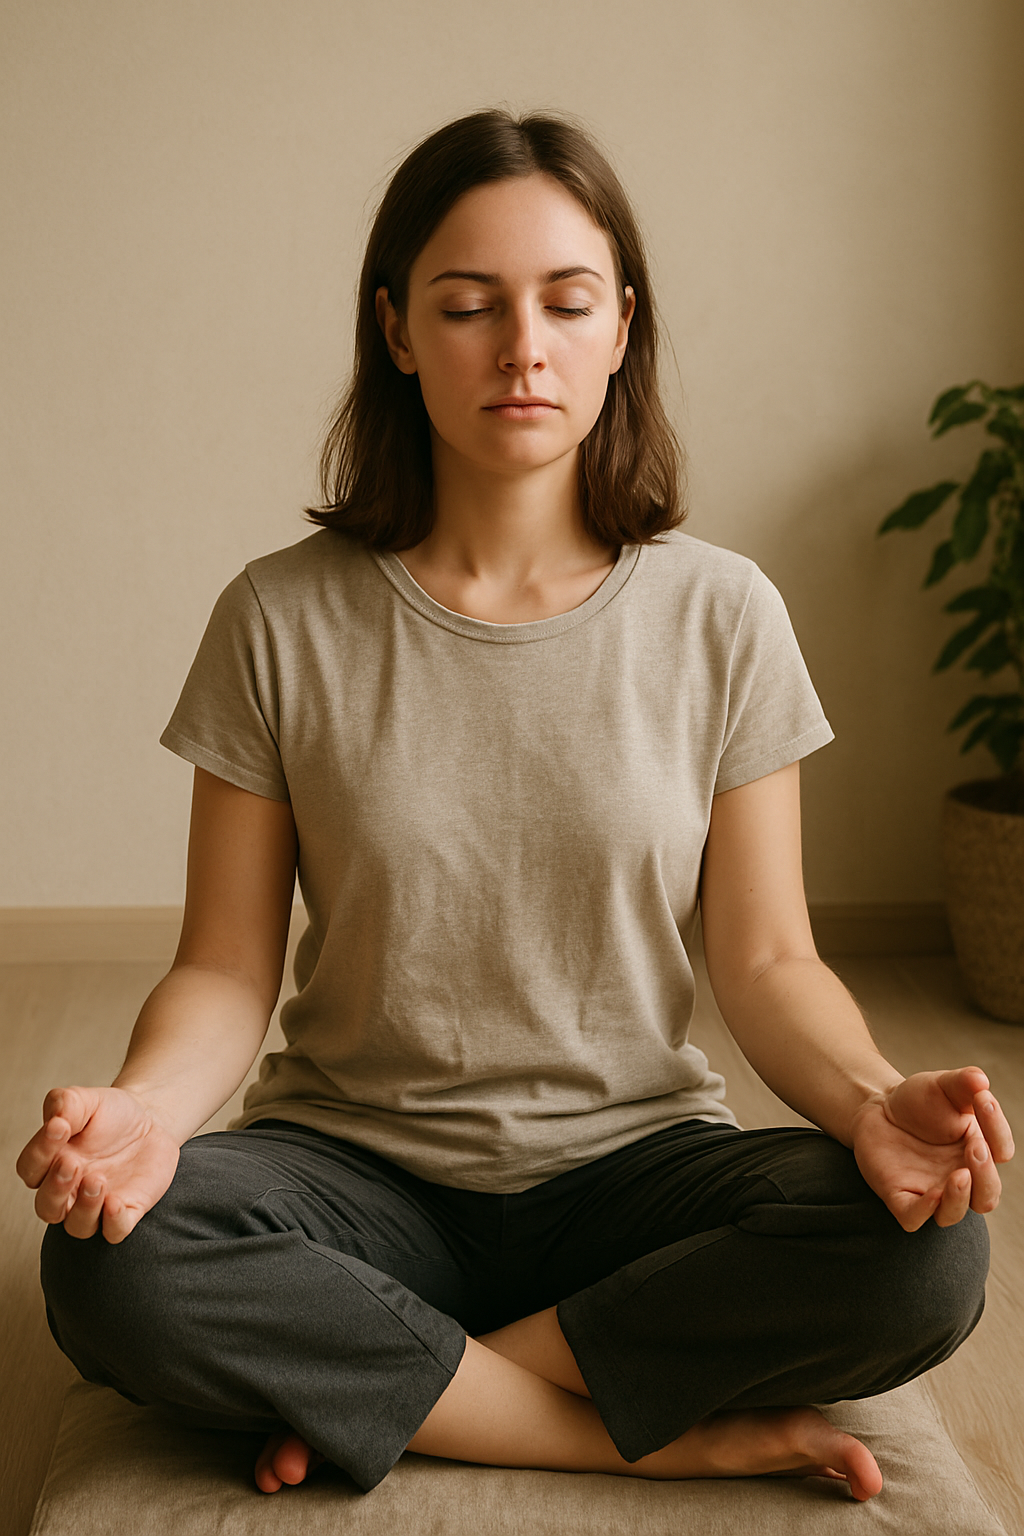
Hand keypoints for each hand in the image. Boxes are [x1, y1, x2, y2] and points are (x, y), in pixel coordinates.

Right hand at [15, 1085, 180, 1244]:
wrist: (151, 1120)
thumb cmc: (110, 1113)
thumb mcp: (87, 1099)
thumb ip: (65, 1103)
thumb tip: (55, 1118)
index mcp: (51, 1162)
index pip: (30, 1169)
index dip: (39, 1152)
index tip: (60, 1127)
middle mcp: (69, 1190)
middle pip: (47, 1207)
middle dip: (56, 1188)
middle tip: (73, 1163)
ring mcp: (97, 1204)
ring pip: (78, 1226)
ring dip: (84, 1208)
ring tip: (97, 1179)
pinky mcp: (126, 1210)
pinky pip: (114, 1232)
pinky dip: (113, 1223)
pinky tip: (116, 1202)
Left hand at [852, 1067, 1013, 1231]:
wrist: (877, 1108)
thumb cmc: (918, 1101)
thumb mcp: (941, 1085)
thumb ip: (963, 1082)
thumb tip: (981, 1080)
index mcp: (978, 1150)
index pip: (1001, 1151)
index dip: (996, 1128)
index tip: (982, 1098)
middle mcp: (960, 1177)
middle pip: (987, 1195)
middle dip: (986, 1174)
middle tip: (974, 1146)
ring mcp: (931, 1191)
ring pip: (955, 1213)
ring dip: (961, 1197)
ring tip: (960, 1174)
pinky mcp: (901, 1198)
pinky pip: (915, 1218)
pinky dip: (925, 1211)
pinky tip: (932, 1194)